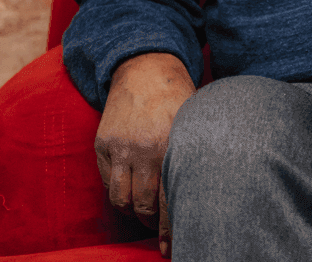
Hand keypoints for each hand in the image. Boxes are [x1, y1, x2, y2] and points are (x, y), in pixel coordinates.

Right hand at [95, 52, 194, 256]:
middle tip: (163, 236)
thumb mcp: (197, 123)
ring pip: (122, 200)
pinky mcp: (102, 145)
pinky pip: (108, 184)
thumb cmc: (180, 99)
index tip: (174, 247)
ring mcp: (121, 148)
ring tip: (146, 217)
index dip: (173, 229)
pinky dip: (119, 196)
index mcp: (175, 144)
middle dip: (154, 226)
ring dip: (134, 214)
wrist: (146, 69)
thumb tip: (209, 198)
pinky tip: (131, 197)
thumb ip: (197, 156)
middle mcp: (146, 149)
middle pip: (146, 206)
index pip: (174, 199)